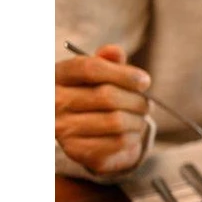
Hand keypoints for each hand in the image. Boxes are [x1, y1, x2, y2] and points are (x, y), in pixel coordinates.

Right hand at [55, 44, 151, 174]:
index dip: (123, 74)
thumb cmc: (94, 96)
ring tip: (140, 118)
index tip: (145, 81)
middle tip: (146, 104)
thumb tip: (115, 51)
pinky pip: (118, 142)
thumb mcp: (100, 75)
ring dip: (138, 120)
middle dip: (137, 100)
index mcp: (57, 75)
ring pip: (116, 121)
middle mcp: (54, 101)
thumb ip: (108, 62)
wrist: (85, 134)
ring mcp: (62, 128)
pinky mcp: (75, 150)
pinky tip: (132, 132)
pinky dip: (134, 137)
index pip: (90, 68)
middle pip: (107, 96)